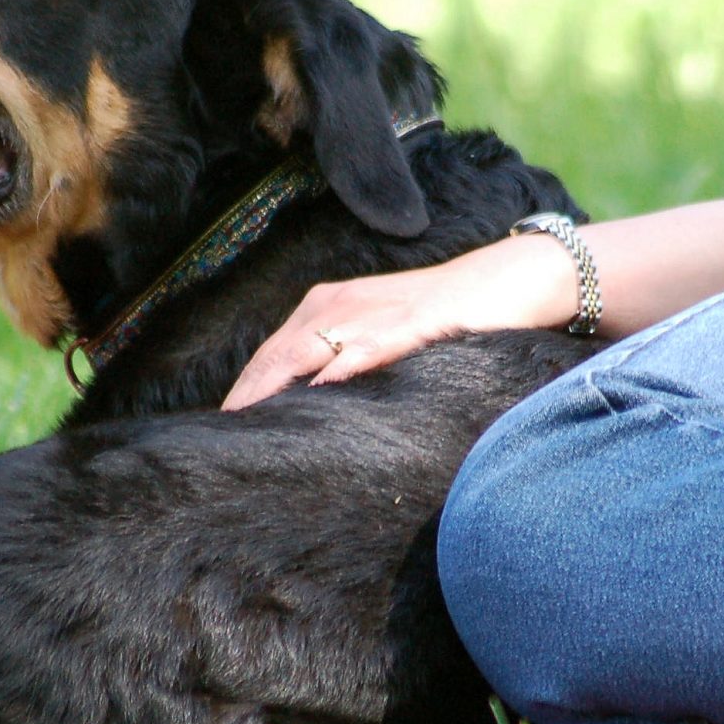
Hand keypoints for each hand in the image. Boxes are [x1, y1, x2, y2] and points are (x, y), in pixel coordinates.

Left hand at [221, 235, 578, 409]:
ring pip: (308, 350)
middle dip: (247, 396)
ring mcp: (373, 312)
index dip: (244, 392)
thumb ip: (346, 363)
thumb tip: (314, 407)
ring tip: (246, 424)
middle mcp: (340, 305)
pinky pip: (368, 346)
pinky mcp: (412, 322)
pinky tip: (320, 390)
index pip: (271, 355)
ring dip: (274, 387)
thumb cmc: (443, 315)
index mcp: (328, 307)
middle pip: (277, 355)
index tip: (219, 433)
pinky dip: (342, 367)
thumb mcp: (382, 335)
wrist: (505, 281)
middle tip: (217, 443)